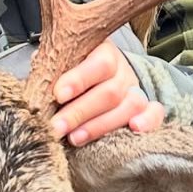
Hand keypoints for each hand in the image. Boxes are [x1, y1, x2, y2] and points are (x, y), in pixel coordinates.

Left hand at [49, 41, 164, 146]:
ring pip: (129, 106)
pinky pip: (156, 114)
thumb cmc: (74, 73)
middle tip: (56, 127)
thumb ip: (52, 67)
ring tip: (75, 138)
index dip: (78, 79)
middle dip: (79, 112)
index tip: (58, 94)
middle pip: (109, 92)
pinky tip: (134, 129)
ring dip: (100, 125)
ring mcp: (136, 90)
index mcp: (103, 53)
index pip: (97, 64)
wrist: (100, 79)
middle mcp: (122, 71)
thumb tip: (37, 73)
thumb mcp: (62, 63)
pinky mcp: (146, 108)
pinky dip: (148, 121)